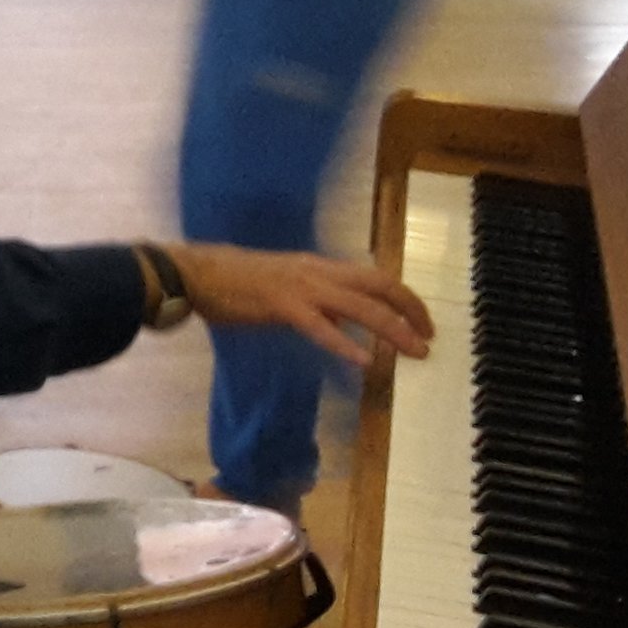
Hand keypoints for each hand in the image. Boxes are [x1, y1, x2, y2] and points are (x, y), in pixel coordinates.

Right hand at [170, 243, 433, 366]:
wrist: (197, 273)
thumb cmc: (235, 281)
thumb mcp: (287, 286)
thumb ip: (318, 303)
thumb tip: (345, 324)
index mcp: (320, 267)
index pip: (375, 277)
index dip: (405, 299)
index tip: (423, 322)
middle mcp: (318, 272)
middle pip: (379, 287)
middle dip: (410, 311)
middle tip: (430, 339)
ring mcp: (302, 288)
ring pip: (360, 306)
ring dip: (392, 330)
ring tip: (415, 352)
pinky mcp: (282, 306)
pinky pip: (320, 327)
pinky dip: (344, 343)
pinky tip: (363, 360)